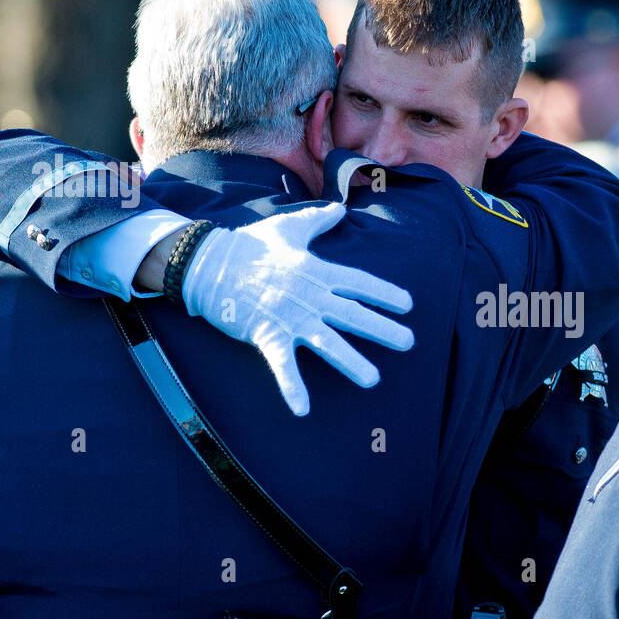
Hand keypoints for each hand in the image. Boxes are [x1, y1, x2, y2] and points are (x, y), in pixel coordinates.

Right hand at [181, 203, 412, 413]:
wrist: (208, 262)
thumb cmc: (249, 245)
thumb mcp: (288, 228)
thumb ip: (317, 220)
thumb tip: (340, 209)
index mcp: (317, 271)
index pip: (358, 283)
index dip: (384, 293)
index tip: (408, 304)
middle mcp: (309, 295)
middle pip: (352, 314)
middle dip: (382, 329)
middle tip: (409, 342)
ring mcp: (289, 316)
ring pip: (326, 342)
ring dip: (350, 362)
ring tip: (372, 380)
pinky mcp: (266, 334)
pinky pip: (282, 365)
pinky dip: (292, 387)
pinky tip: (303, 409)